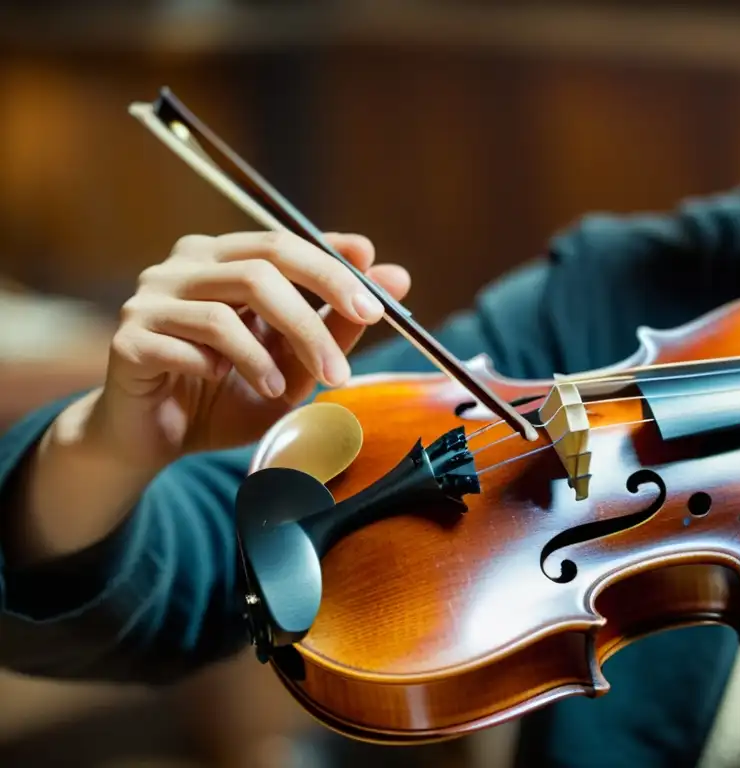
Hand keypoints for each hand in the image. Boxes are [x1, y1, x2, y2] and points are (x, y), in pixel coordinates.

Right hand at [96, 230, 409, 467]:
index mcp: (227, 257)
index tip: (378, 299)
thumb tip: (396, 278)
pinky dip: (221, 368)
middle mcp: (187, 264)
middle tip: (342, 367)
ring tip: (285, 391)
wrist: (154, 439)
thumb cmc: (227, 394)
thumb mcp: (294, 365)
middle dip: (315, 317)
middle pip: (265, 266)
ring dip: (270, 357)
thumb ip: (339, 325)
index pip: (287, 243)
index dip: (334, 265)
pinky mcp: (129, 338)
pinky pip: (187, 345)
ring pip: (229, 308)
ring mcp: (152, 296)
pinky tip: (226, 385)